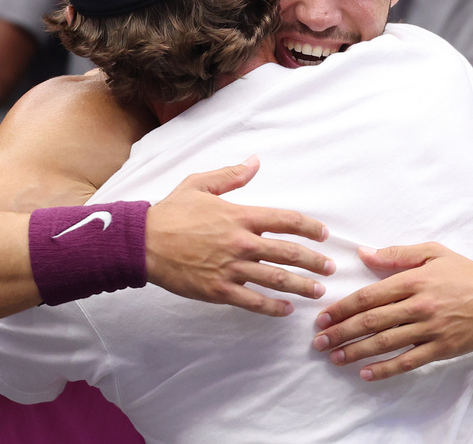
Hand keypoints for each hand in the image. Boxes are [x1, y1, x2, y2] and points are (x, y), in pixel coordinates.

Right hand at [145, 156, 334, 316]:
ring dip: (301, 286)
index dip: (309, 227)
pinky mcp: (219, 290)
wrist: (142, 242)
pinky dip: (272, 307)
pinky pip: (252, 301)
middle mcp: (241, 243)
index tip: (323, 234)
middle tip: (331, 268)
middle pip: (288, 252)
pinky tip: (286, 310)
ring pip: (276, 279)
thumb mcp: (200, 184)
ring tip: (319, 292)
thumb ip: (231, 175)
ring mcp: (231, 269)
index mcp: (240, 216)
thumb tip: (255, 161)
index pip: (285, 220)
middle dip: (314, 261)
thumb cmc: (170, 212)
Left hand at [312, 243, 472, 381]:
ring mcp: (431, 329)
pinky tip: (365, 373)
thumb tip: (363, 253)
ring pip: (385, 343)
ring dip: (356, 352)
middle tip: (319, 341)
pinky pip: (408, 361)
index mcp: (414, 280)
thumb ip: (396, 255)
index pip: (369, 296)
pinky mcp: (442, 348)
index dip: (342, 307)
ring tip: (335, 358)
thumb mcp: (433, 252)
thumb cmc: (466, 274)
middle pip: (371, 321)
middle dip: (341, 332)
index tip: (323, 317)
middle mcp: (419, 305)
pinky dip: (385, 369)